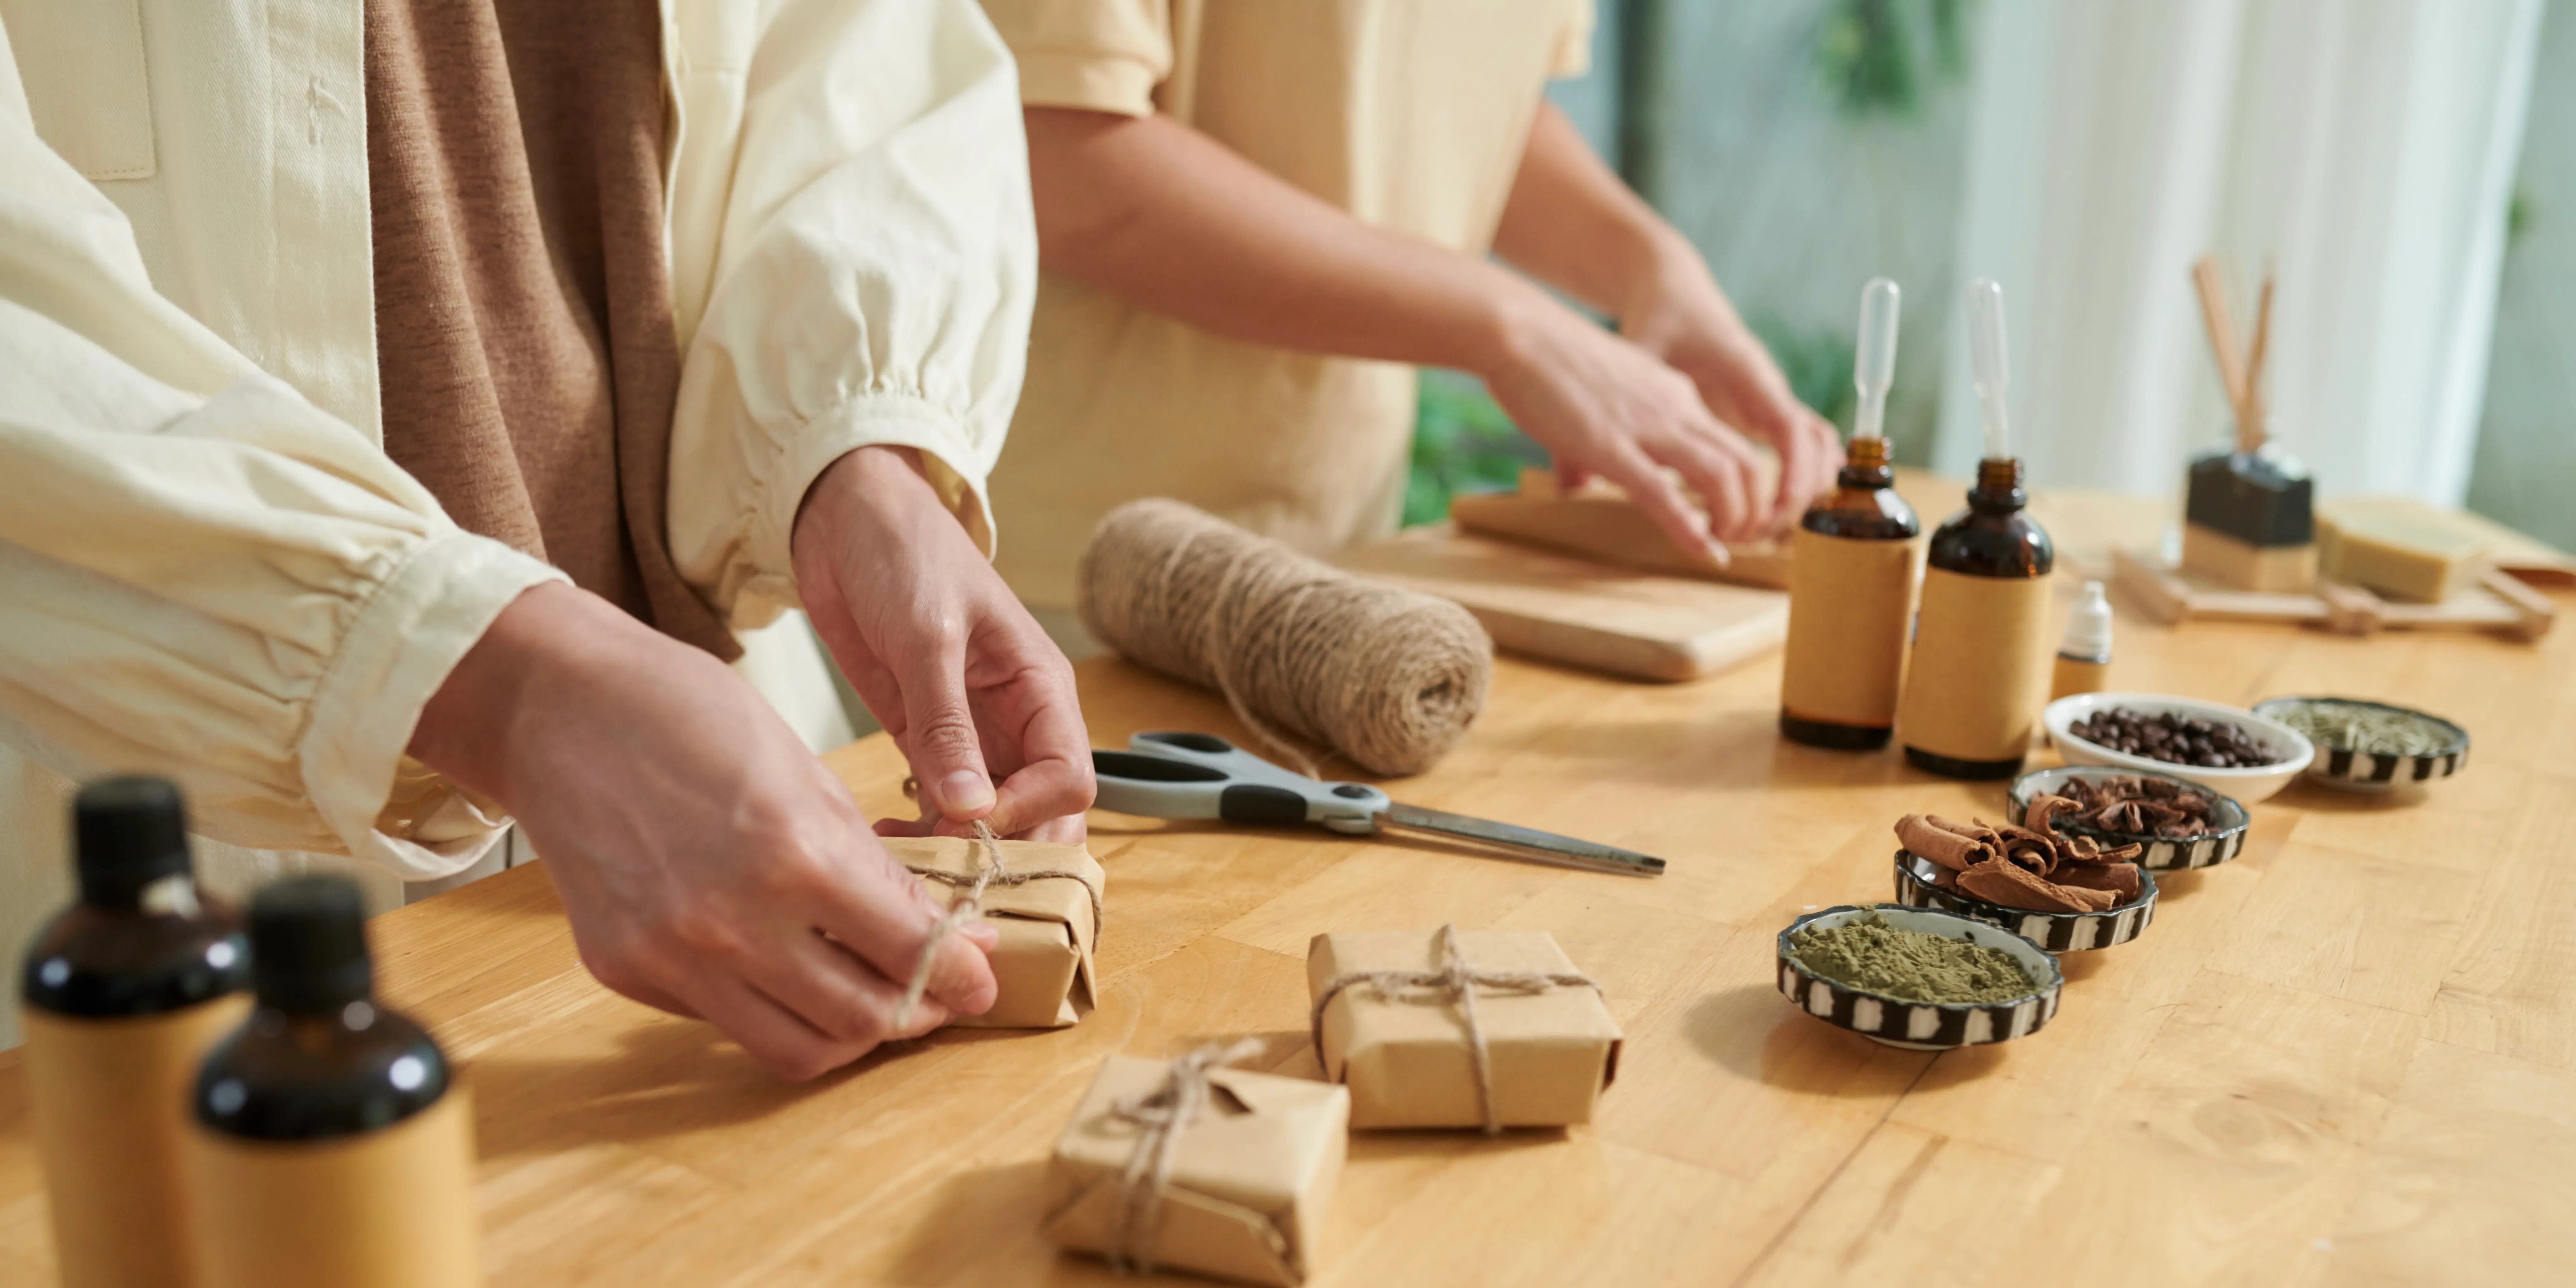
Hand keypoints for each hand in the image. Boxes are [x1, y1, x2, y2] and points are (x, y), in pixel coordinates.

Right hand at [409, 583, 999, 1079]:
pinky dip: (770, 1007)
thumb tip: (944, 933)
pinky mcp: (622, 970)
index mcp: (793, 855)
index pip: (910, 953)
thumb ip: (873, 866)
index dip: (962, 974)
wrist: (555, 709)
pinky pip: (721, 1020)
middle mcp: (729, 923)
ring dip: (848, 1032)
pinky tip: (784, 966)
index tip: (982, 975)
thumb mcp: (809, 774)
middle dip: (916, 1013)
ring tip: (869, 995)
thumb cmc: (687, 715)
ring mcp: (669, 957)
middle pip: (860, 1021)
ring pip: (794, 1049)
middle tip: (936, 991)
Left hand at [792, 446, 1093, 843]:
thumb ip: (946, 723)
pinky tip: (888, 835)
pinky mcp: (926, 740)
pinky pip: (943, 804)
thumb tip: (969, 809)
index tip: (972, 823)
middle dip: (1007, 847)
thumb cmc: (904, 555)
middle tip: (946, 866)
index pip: (1070, 777)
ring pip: (994, 817)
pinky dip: (925, 830)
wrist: (845, 520)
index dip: (1030, 811)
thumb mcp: (928, 635)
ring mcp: (972, 734)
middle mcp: (1016, 720)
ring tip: (906, 857)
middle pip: (1044, 810)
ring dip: (961, 848)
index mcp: (1041, 688)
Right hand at [1477, 282, 1776, 549]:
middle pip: (1745, 462)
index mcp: (1674, 393)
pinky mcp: (1612, 447)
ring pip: (1722, 477)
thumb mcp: (1600, 393)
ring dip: (1733, 519)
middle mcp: (1674, 408)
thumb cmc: (1548, 360)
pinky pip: (1665, 494)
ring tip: (1725, 547)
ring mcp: (1647, 428)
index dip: (1744, 487)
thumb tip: (1576, 483)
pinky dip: (1692, 530)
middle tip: (1739, 540)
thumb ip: (1603, 433)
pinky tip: (1706, 554)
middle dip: (1752, 508)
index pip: (1730, 442)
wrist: (1520, 332)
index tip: (1731, 517)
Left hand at [1617, 237, 1840, 524]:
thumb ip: (1615, 403)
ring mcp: (1766, 396)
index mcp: (1747, 370)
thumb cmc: (1659, 318)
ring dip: (1798, 491)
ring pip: (1811, 447)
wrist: (1675, 290)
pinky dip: (1796, 475)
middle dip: (1790, 497)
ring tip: (1761, 535)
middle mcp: (1766, 385)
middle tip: (1753, 539)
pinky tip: (1772, 513)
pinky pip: (1794, 443)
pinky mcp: (1758, 407)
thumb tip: (1573, 480)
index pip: (1788, 427)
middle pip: (1808, 447)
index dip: (1788, 474)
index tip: (1768, 514)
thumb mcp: (1639, 353)